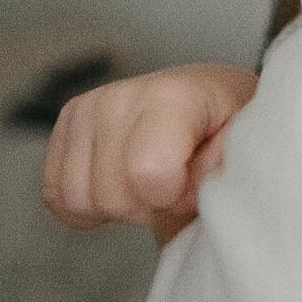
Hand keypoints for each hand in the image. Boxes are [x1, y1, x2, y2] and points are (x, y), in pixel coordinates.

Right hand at [41, 63, 259, 245]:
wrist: (213, 103)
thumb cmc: (231, 128)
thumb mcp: (247, 146)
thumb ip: (223, 166)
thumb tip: (185, 180)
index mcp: (172, 96)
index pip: (147, 172)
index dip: (173, 195)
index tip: (194, 180)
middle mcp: (121, 94)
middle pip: (110, 195)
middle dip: (147, 206)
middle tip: (175, 184)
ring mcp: (88, 107)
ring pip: (77, 199)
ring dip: (117, 207)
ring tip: (150, 183)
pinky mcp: (67, 124)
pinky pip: (55, 195)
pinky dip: (86, 206)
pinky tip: (120, 186)